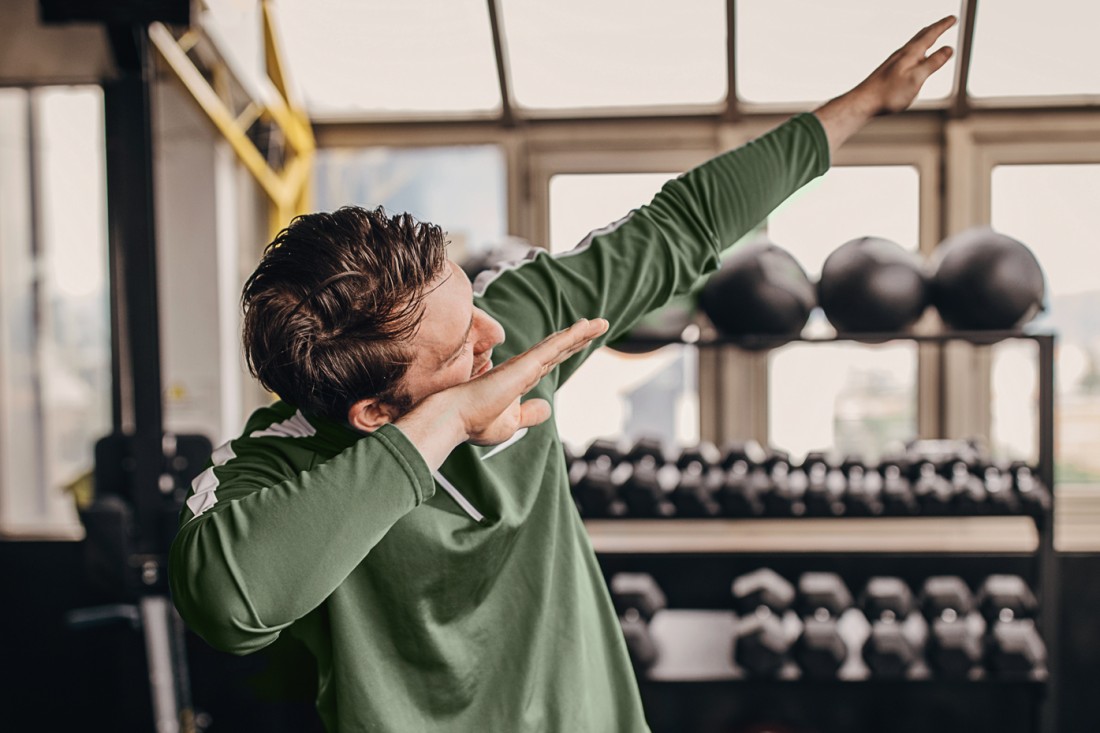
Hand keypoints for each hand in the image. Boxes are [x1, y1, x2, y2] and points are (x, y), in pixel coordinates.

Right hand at [398, 318, 609, 465]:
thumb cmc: (476, 422)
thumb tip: (548, 407)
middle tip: (599, 325)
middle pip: (558, 348)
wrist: (455, 419)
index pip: (550, 361)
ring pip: (559, 344)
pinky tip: (586, 328)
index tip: (583, 340)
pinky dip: (571, 337)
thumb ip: (529, 414)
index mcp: (519, 380)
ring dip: (581, 333)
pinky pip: (553, 347)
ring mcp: (524, 365)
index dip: (567, 350)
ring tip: (601, 323)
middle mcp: (523, 368)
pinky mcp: (525, 365)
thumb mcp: (511, 423)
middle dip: (579, 337)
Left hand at [854, 15, 956, 114]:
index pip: (931, 35)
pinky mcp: (888, 71)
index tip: (953, 18)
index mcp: (910, 54)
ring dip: (925, 37)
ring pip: (913, 45)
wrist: (863, 102)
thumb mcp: (916, 79)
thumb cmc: (888, 94)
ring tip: (931, 35)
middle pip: (921, 36)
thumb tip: (949, 49)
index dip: (943, 26)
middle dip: (935, 28)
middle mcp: (901, 54)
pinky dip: (916, 50)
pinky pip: (907, 55)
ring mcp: (894, 62)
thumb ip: (933, 63)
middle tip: (946, 22)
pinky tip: (913, 58)